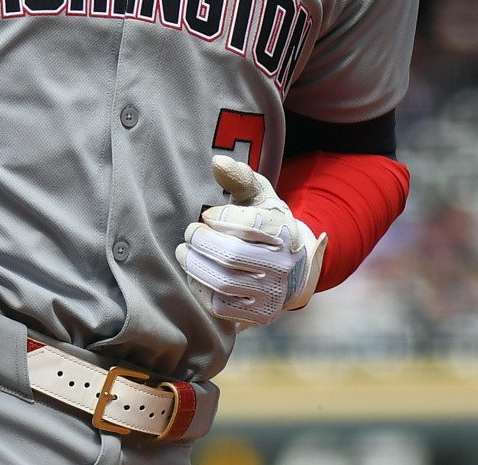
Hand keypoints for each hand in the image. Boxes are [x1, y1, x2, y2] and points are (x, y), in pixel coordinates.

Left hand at [175, 155, 326, 327]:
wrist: (293, 268)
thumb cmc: (267, 224)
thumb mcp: (260, 196)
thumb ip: (240, 177)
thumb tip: (217, 162)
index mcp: (285, 231)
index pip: (247, 224)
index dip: (219, 219)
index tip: (207, 216)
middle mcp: (284, 265)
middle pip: (231, 255)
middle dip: (200, 242)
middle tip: (189, 234)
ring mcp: (273, 293)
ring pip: (223, 281)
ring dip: (195, 265)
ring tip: (184, 253)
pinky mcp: (259, 315)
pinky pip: (219, 306)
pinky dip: (200, 289)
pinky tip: (195, 274)